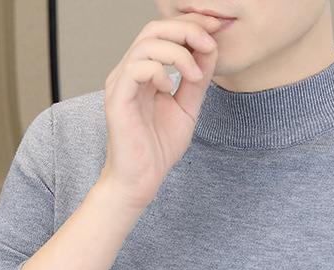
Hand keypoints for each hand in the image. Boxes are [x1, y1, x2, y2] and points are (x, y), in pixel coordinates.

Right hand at [100, 13, 220, 210]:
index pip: (164, 33)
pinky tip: (170, 87)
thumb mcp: (187, 108)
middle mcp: (129, 72)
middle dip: (186, 29)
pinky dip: (159, 71)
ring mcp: (121, 84)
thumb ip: (196, 81)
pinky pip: (136, 68)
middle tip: (209, 42)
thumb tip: (210, 50)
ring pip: (147, 44)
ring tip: (195, 74)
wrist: (141, 180)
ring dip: (178, 52)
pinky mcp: (117, 99)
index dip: (190, 25)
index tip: (216, 30)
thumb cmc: (157, 149)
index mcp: (144, 72)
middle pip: (154, 29)